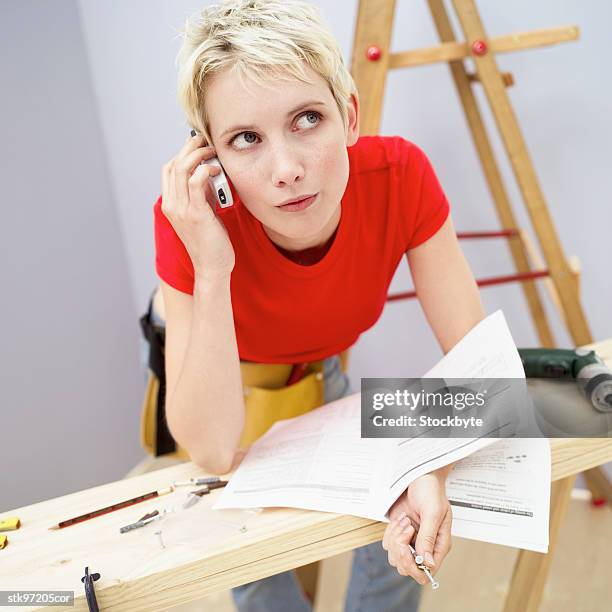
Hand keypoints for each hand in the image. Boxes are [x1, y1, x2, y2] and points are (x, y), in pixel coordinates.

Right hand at [161, 133, 234, 277]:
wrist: (212, 267)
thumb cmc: (211, 241)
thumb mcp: (203, 212)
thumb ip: (202, 193)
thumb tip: (209, 171)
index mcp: (170, 204)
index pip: (168, 169)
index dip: (182, 153)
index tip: (198, 145)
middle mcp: (171, 205)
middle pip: (174, 164)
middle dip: (190, 148)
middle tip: (206, 141)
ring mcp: (181, 210)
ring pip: (182, 169)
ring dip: (198, 155)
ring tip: (213, 152)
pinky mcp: (196, 214)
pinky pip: (196, 183)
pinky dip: (205, 170)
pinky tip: (215, 170)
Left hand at [382, 470, 451, 584]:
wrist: (419, 476)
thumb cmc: (431, 491)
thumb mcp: (433, 513)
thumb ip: (428, 537)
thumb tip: (427, 563)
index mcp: (439, 545)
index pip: (427, 572)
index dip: (414, 567)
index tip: (406, 549)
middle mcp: (425, 546)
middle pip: (408, 568)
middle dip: (401, 551)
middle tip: (406, 529)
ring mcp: (411, 540)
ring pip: (395, 557)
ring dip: (395, 539)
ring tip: (405, 520)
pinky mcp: (399, 532)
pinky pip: (388, 543)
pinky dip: (390, 532)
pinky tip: (400, 519)